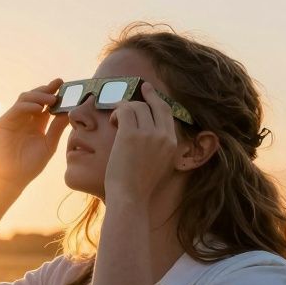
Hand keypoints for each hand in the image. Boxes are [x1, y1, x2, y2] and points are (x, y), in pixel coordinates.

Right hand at [0, 79, 70, 189]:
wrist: (12, 178)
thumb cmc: (30, 165)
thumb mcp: (49, 144)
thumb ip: (57, 128)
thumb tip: (69, 112)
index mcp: (37, 123)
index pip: (46, 103)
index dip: (54, 93)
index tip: (65, 84)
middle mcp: (25, 118)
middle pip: (35, 96)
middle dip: (47, 89)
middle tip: (58, 85)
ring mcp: (14, 119)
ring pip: (25, 98)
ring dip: (38, 96)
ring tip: (51, 99)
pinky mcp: (5, 122)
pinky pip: (17, 109)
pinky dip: (28, 106)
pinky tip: (38, 108)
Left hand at [107, 81, 178, 203]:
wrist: (130, 198)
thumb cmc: (139, 186)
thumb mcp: (159, 165)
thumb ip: (160, 148)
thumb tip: (154, 133)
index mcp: (172, 143)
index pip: (167, 114)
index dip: (158, 101)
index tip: (151, 94)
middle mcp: (163, 136)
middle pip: (156, 105)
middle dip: (149, 93)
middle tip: (142, 86)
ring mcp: (148, 134)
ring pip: (138, 106)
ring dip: (125, 108)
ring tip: (116, 120)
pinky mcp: (130, 134)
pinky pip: (124, 110)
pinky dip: (117, 111)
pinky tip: (113, 122)